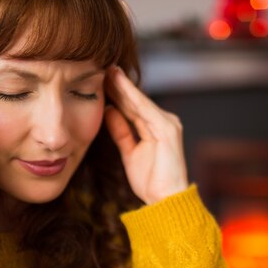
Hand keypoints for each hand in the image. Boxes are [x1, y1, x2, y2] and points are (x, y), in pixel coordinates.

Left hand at [104, 66, 188, 204]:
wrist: (166, 201)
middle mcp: (164, 122)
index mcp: (157, 128)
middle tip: (100, 67)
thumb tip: (109, 110)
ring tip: (107, 70)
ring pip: (139, 101)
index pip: (133, 107)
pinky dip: (132, 96)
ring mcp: (168, 124)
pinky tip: (119, 85)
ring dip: (123, 86)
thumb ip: (121, 131)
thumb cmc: (151, 182)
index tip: (100, 79)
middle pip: (136, 101)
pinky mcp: (167, 129)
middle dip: (118, 85)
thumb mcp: (130, 152)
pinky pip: (145, 110)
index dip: (116, 93)